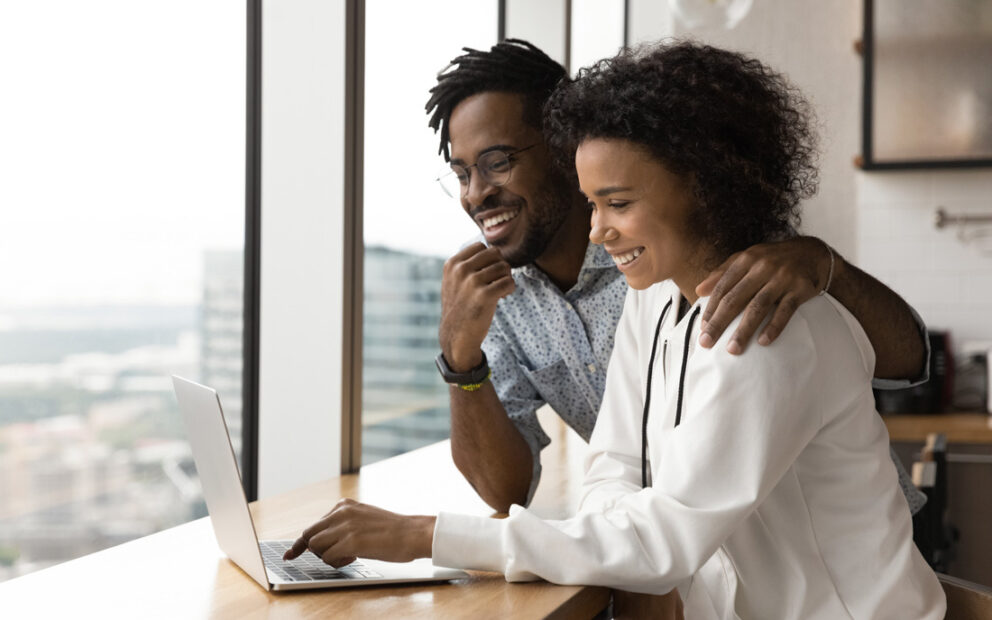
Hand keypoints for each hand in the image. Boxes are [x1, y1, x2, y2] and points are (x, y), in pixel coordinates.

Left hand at [283, 499, 435, 567]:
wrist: (412, 533)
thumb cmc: (391, 530)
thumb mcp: (363, 518)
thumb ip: (343, 525)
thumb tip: (324, 540)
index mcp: (344, 506)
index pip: (314, 526)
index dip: (300, 543)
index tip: (290, 554)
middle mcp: (341, 513)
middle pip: (310, 536)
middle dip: (314, 550)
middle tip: (328, 557)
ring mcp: (345, 527)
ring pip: (316, 547)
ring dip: (328, 556)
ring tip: (348, 556)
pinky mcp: (351, 542)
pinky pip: (328, 557)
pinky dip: (337, 562)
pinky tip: (353, 558)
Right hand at [439, 243, 514, 370]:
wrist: (457, 335)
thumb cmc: (461, 306)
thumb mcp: (454, 280)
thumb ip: (468, 263)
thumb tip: (496, 249)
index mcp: (452, 264)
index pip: (481, 246)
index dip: (489, 258)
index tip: (487, 273)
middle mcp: (461, 270)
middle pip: (495, 253)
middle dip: (500, 266)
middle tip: (496, 281)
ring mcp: (472, 282)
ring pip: (504, 267)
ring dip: (506, 279)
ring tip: (498, 291)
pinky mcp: (485, 295)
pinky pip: (509, 282)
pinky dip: (510, 289)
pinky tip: (502, 297)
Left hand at [695, 236, 830, 353]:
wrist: (813, 253)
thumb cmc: (773, 260)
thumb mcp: (748, 260)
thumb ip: (723, 273)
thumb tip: (699, 290)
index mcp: (746, 260)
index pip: (723, 288)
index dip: (711, 309)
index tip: (702, 329)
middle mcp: (762, 267)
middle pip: (736, 299)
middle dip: (719, 323)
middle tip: (706, 343)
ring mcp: (782, 278)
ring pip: (758, 307)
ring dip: (744, 330)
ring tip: (733, 349)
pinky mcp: (800, 288)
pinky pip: (785, 310)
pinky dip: (774, 327)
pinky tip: (763, 341)